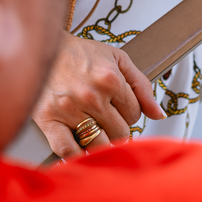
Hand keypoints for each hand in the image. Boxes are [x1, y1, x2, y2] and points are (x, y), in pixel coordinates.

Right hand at [31, 34, 165, 158]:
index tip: (120, 108)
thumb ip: (141, 85)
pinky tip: (80, 149)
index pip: (135, 114)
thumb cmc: (80, 53)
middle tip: (108, 119)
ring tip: (97, 132)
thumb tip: (158, 113)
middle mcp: (91, 95)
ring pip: (99, 144)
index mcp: (110, 79)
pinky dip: (76, 155)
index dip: (130, 112)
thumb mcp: (118, 59)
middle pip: (120, 132)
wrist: (44, 46)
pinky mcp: (48, 119)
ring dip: (102, 142)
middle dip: (118, 128)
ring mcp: (69, 109)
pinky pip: (68, 150)